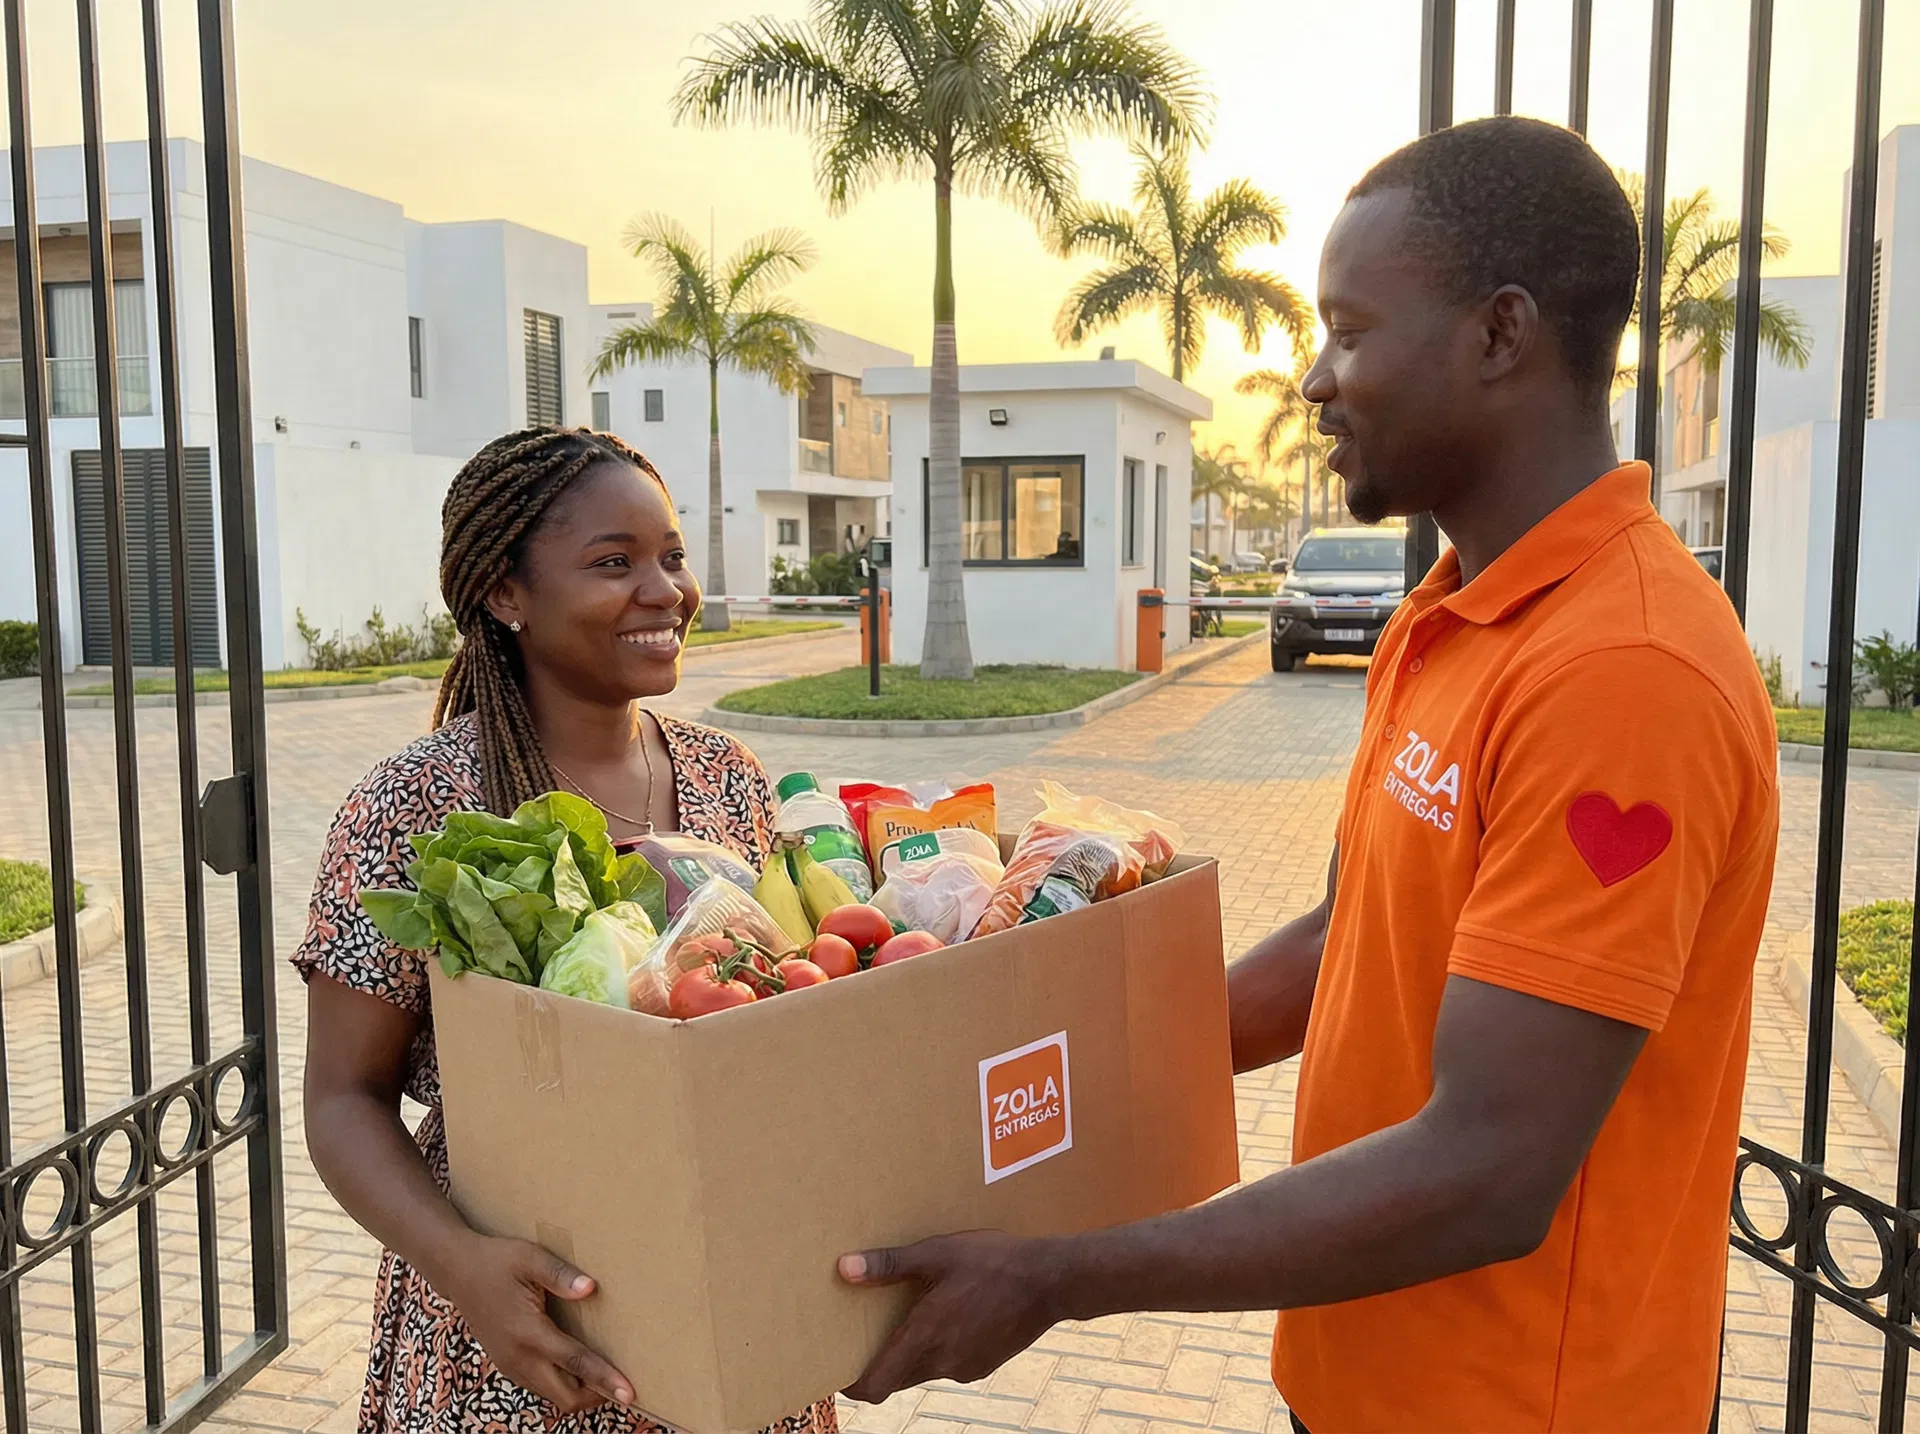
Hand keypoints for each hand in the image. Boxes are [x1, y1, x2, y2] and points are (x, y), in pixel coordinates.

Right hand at [443, 1235, 635, 1413]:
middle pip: (565, 1396)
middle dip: (596, 1395)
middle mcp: (518, 1356)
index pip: (574, 1363)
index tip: (629, 1393)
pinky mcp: (506, 1364)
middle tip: (624, 1386)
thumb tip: (591, 1288)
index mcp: (528, 1332)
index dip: (604, 1379)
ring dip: (580, 1392)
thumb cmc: (496, 1261)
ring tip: (607, 1379)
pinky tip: (578, 1369)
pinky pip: (540, 1386)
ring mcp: (510, 1364)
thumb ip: (560, 1275)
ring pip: (552, 1395)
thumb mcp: (530, 1258)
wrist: (457, 1271)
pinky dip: (562, 1385)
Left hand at [838, 1231, 1057, 1402]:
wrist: (1050, 1280)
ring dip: (912, 1354)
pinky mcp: (984, 1366)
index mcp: (925, 1338)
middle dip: (881, 1364)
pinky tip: (949, 1317)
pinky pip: (949, 1365)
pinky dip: (940, 1350)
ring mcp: (965, 1368)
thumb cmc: (992, 1262)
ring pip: (923, 1371)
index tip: (840, 1371)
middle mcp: (942, 1363)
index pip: (875, 1386)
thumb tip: (844, 1268)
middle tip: (869, 1333)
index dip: (854, 1385)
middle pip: (896, 1379)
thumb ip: (889, 1264)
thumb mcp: (937, 1253)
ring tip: (912, 1318)